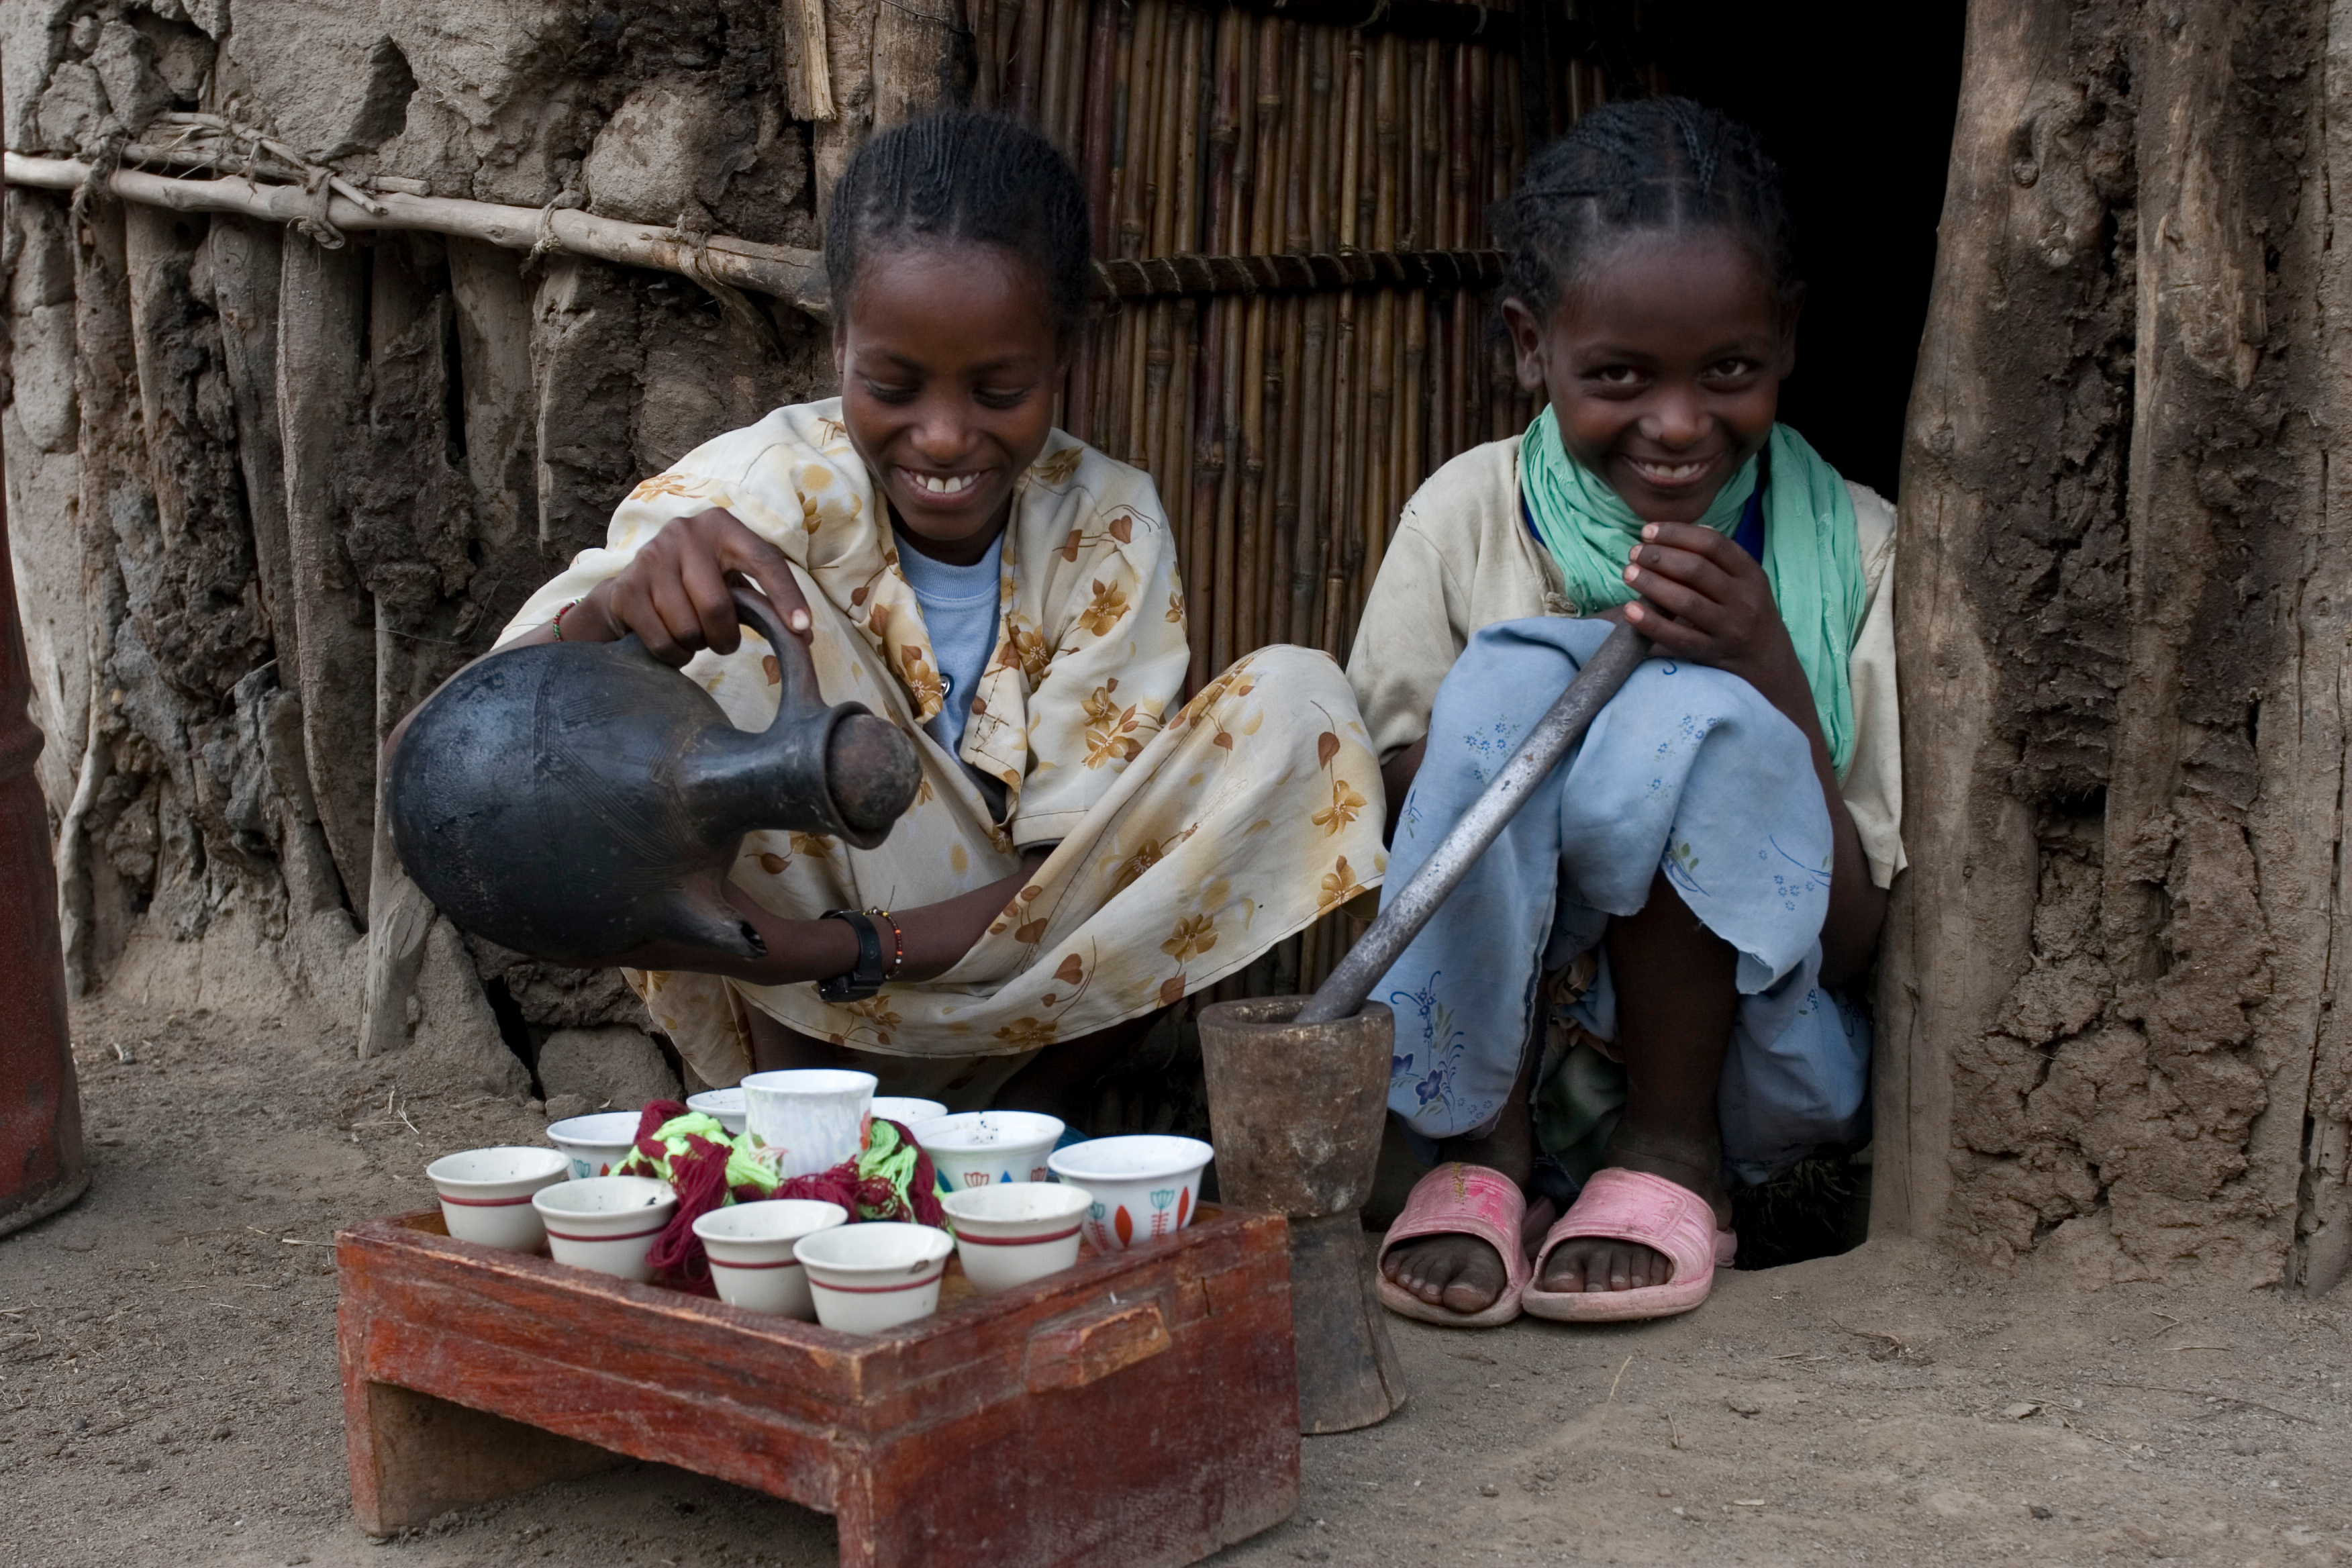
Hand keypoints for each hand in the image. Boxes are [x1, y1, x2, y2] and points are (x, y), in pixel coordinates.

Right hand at [572, 507, 813, 665]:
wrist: (630, 590)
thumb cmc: (694, 586)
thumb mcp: (729, 582)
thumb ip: (762, 602)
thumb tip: (803, 638)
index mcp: (721, 526)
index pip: (764, 561)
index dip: (786, 597)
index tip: (802, 629)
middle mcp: (685, 533)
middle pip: (717, 606)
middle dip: (724, 637)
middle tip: (724, 643)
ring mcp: (651, 557)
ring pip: (687, 627)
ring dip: (697, 646)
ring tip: (694, 636)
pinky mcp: (627, 587)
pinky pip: (661, 640)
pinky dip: (674, 655)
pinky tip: (674, 644)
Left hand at [1617, 520, 1805, 701]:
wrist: (1768, 661)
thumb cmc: (1747, 612)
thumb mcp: (1745, 581)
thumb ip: (1718, 558)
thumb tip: (1677, 531)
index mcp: (1750, 574)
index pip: (1712, 544)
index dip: (1676, 533)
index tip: (1647, 531)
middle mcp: (1743, 599)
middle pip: (1696, 570)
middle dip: (1659, 557)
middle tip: (1634, 553)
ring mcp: (1729, 628)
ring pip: (1685, 602)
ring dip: (1651, 584)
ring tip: (1628, 574)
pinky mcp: (1712, 653)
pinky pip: (1677, 638)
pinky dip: (1651, 623)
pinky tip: (1630, 610)